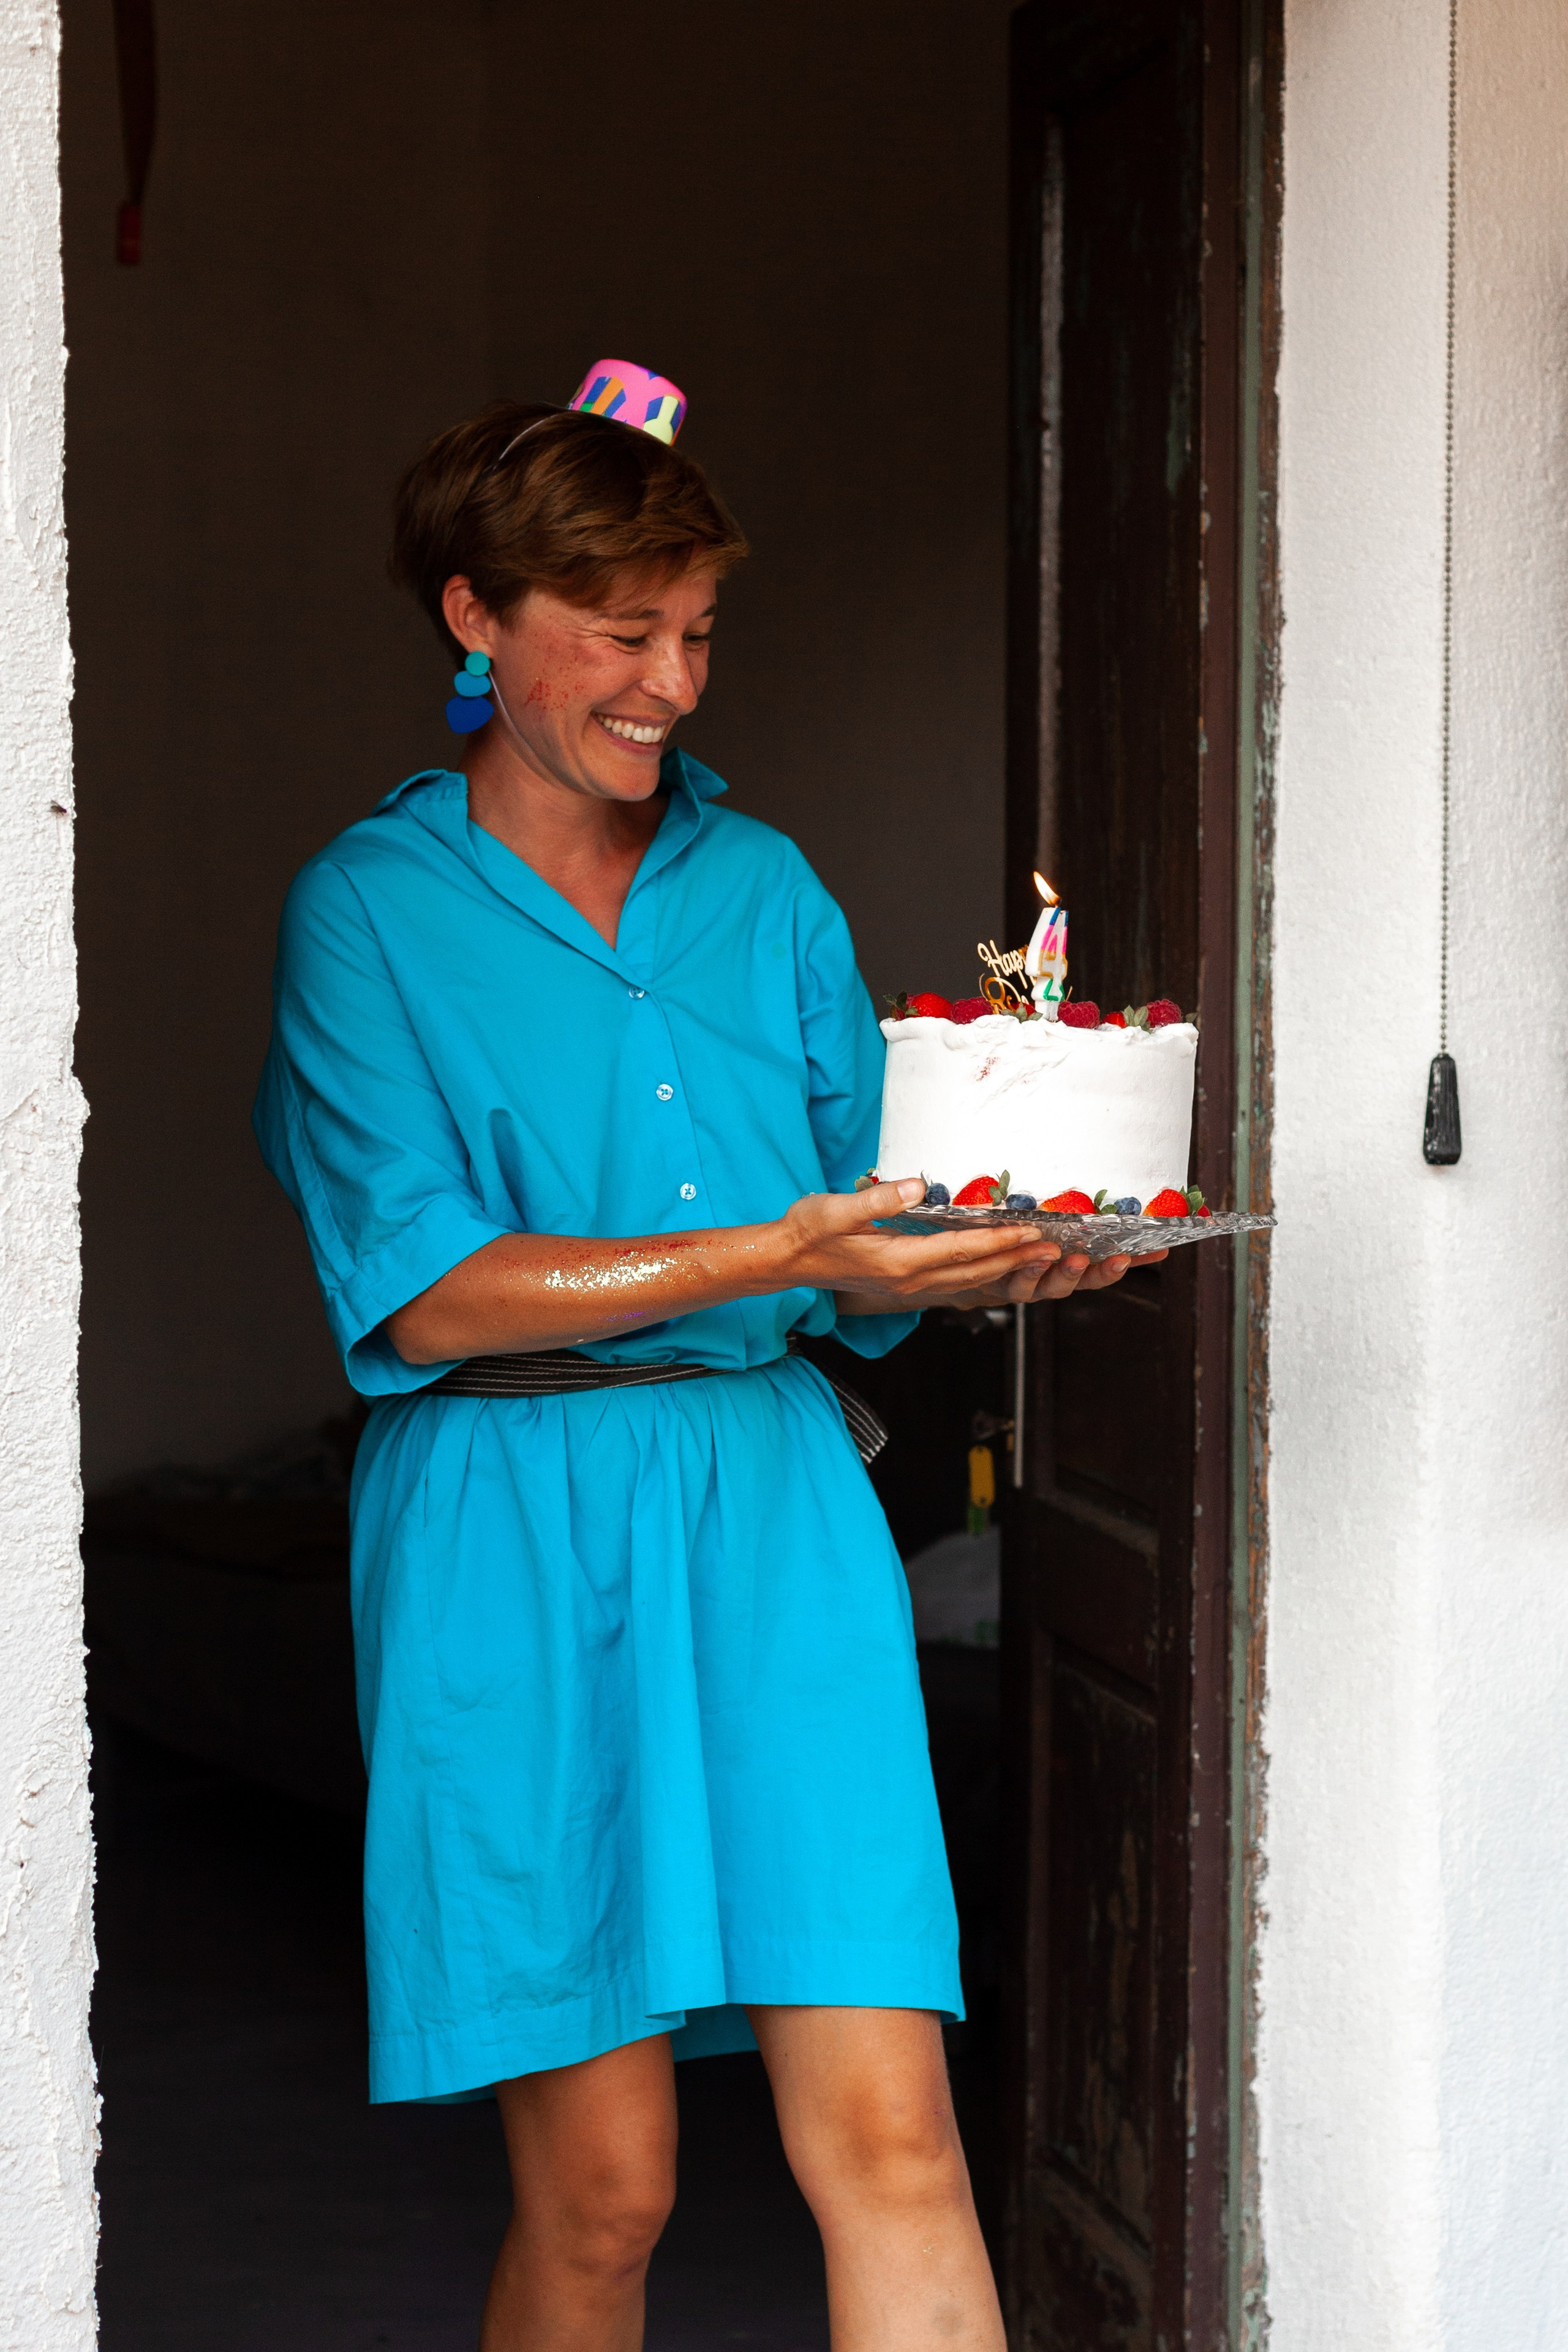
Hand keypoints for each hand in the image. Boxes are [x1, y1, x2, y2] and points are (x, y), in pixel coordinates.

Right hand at [770, 1178, 1064, 1306]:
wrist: (787, 1260)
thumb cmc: (809, 1230)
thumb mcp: (836, 1209)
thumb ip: (878, 1198)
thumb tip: (916, 1185)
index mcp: (899, 1262)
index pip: (962, 1250)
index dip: (1001, 1241)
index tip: (1033, 1231)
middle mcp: (910, 1281)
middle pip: (975, 1271)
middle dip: (1018, 1259)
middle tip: (1056, 1246)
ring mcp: (909, 1287)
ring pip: (969, 1279)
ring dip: (1006, 1267)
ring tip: (1038, 1254)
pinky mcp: (905, 1284)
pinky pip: (955, 1280)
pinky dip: (983, 1270)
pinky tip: (998, 1260)